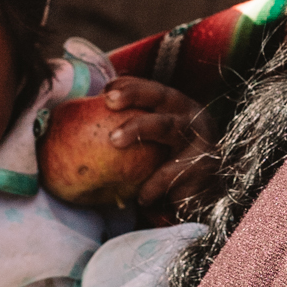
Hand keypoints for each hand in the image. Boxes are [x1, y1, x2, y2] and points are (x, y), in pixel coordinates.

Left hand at [39, 77, 216, 213]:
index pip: (154, 90)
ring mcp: (203, 142)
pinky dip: (156, 184)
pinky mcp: (205, 169)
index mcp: (179, 109)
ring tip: (113, 140)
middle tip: (108, 102)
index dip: (132, 86)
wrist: (206, 200)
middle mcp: (193, 120)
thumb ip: (129, 133)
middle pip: (163, 97)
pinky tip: (141, 196)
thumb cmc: (168, 169)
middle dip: (135, 95)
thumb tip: (80, 123)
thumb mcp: (153, 147)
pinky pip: (176, 173)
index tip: (104, 89)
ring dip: (139, 130)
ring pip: (169, 128)